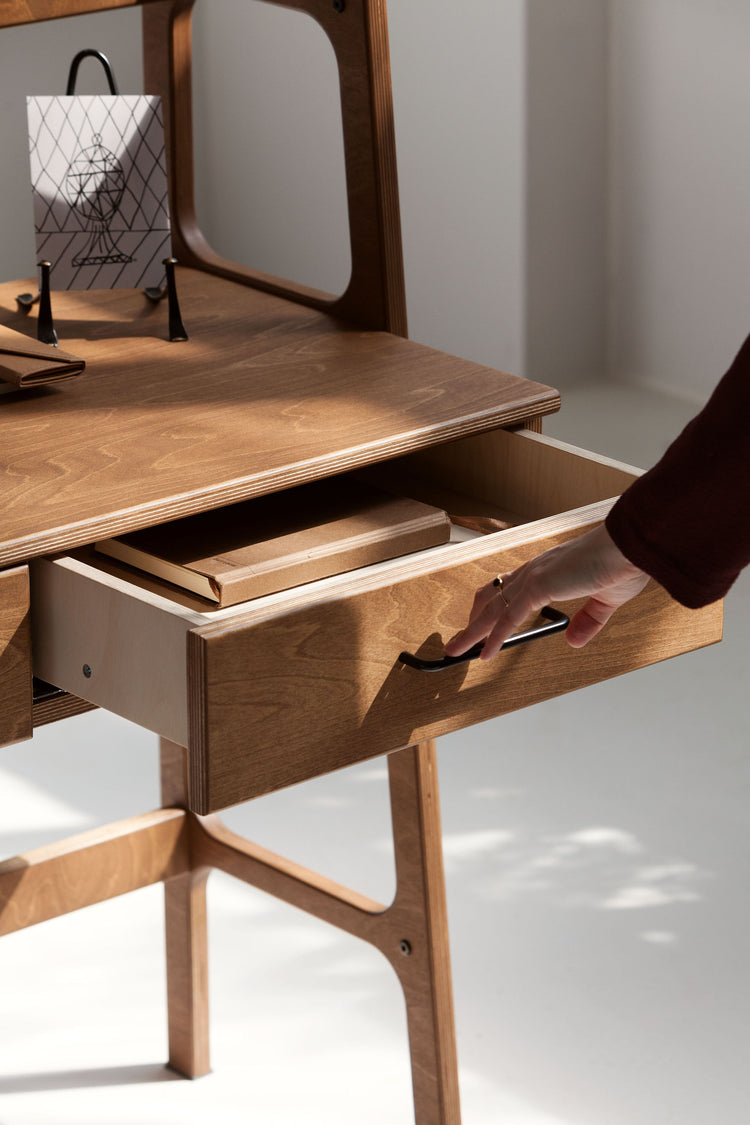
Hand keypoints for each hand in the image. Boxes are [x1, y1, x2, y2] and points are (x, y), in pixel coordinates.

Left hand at [444, 524, 649, 659]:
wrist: (631, 547)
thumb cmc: (622, 564)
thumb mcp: (604, 601)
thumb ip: (587, 621)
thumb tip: (572, 640)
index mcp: (547, 569)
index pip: (508, 587)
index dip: (492, 606)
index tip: (481, 621)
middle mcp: (534, 570)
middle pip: (491, 597)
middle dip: (473, 620)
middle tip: (460, 640)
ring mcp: (533, 577)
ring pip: (492, 610)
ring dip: (472, 632)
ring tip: (455, 651)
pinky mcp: (538, 587)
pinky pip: (508, 618)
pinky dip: (493, 638)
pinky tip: (484, 654)